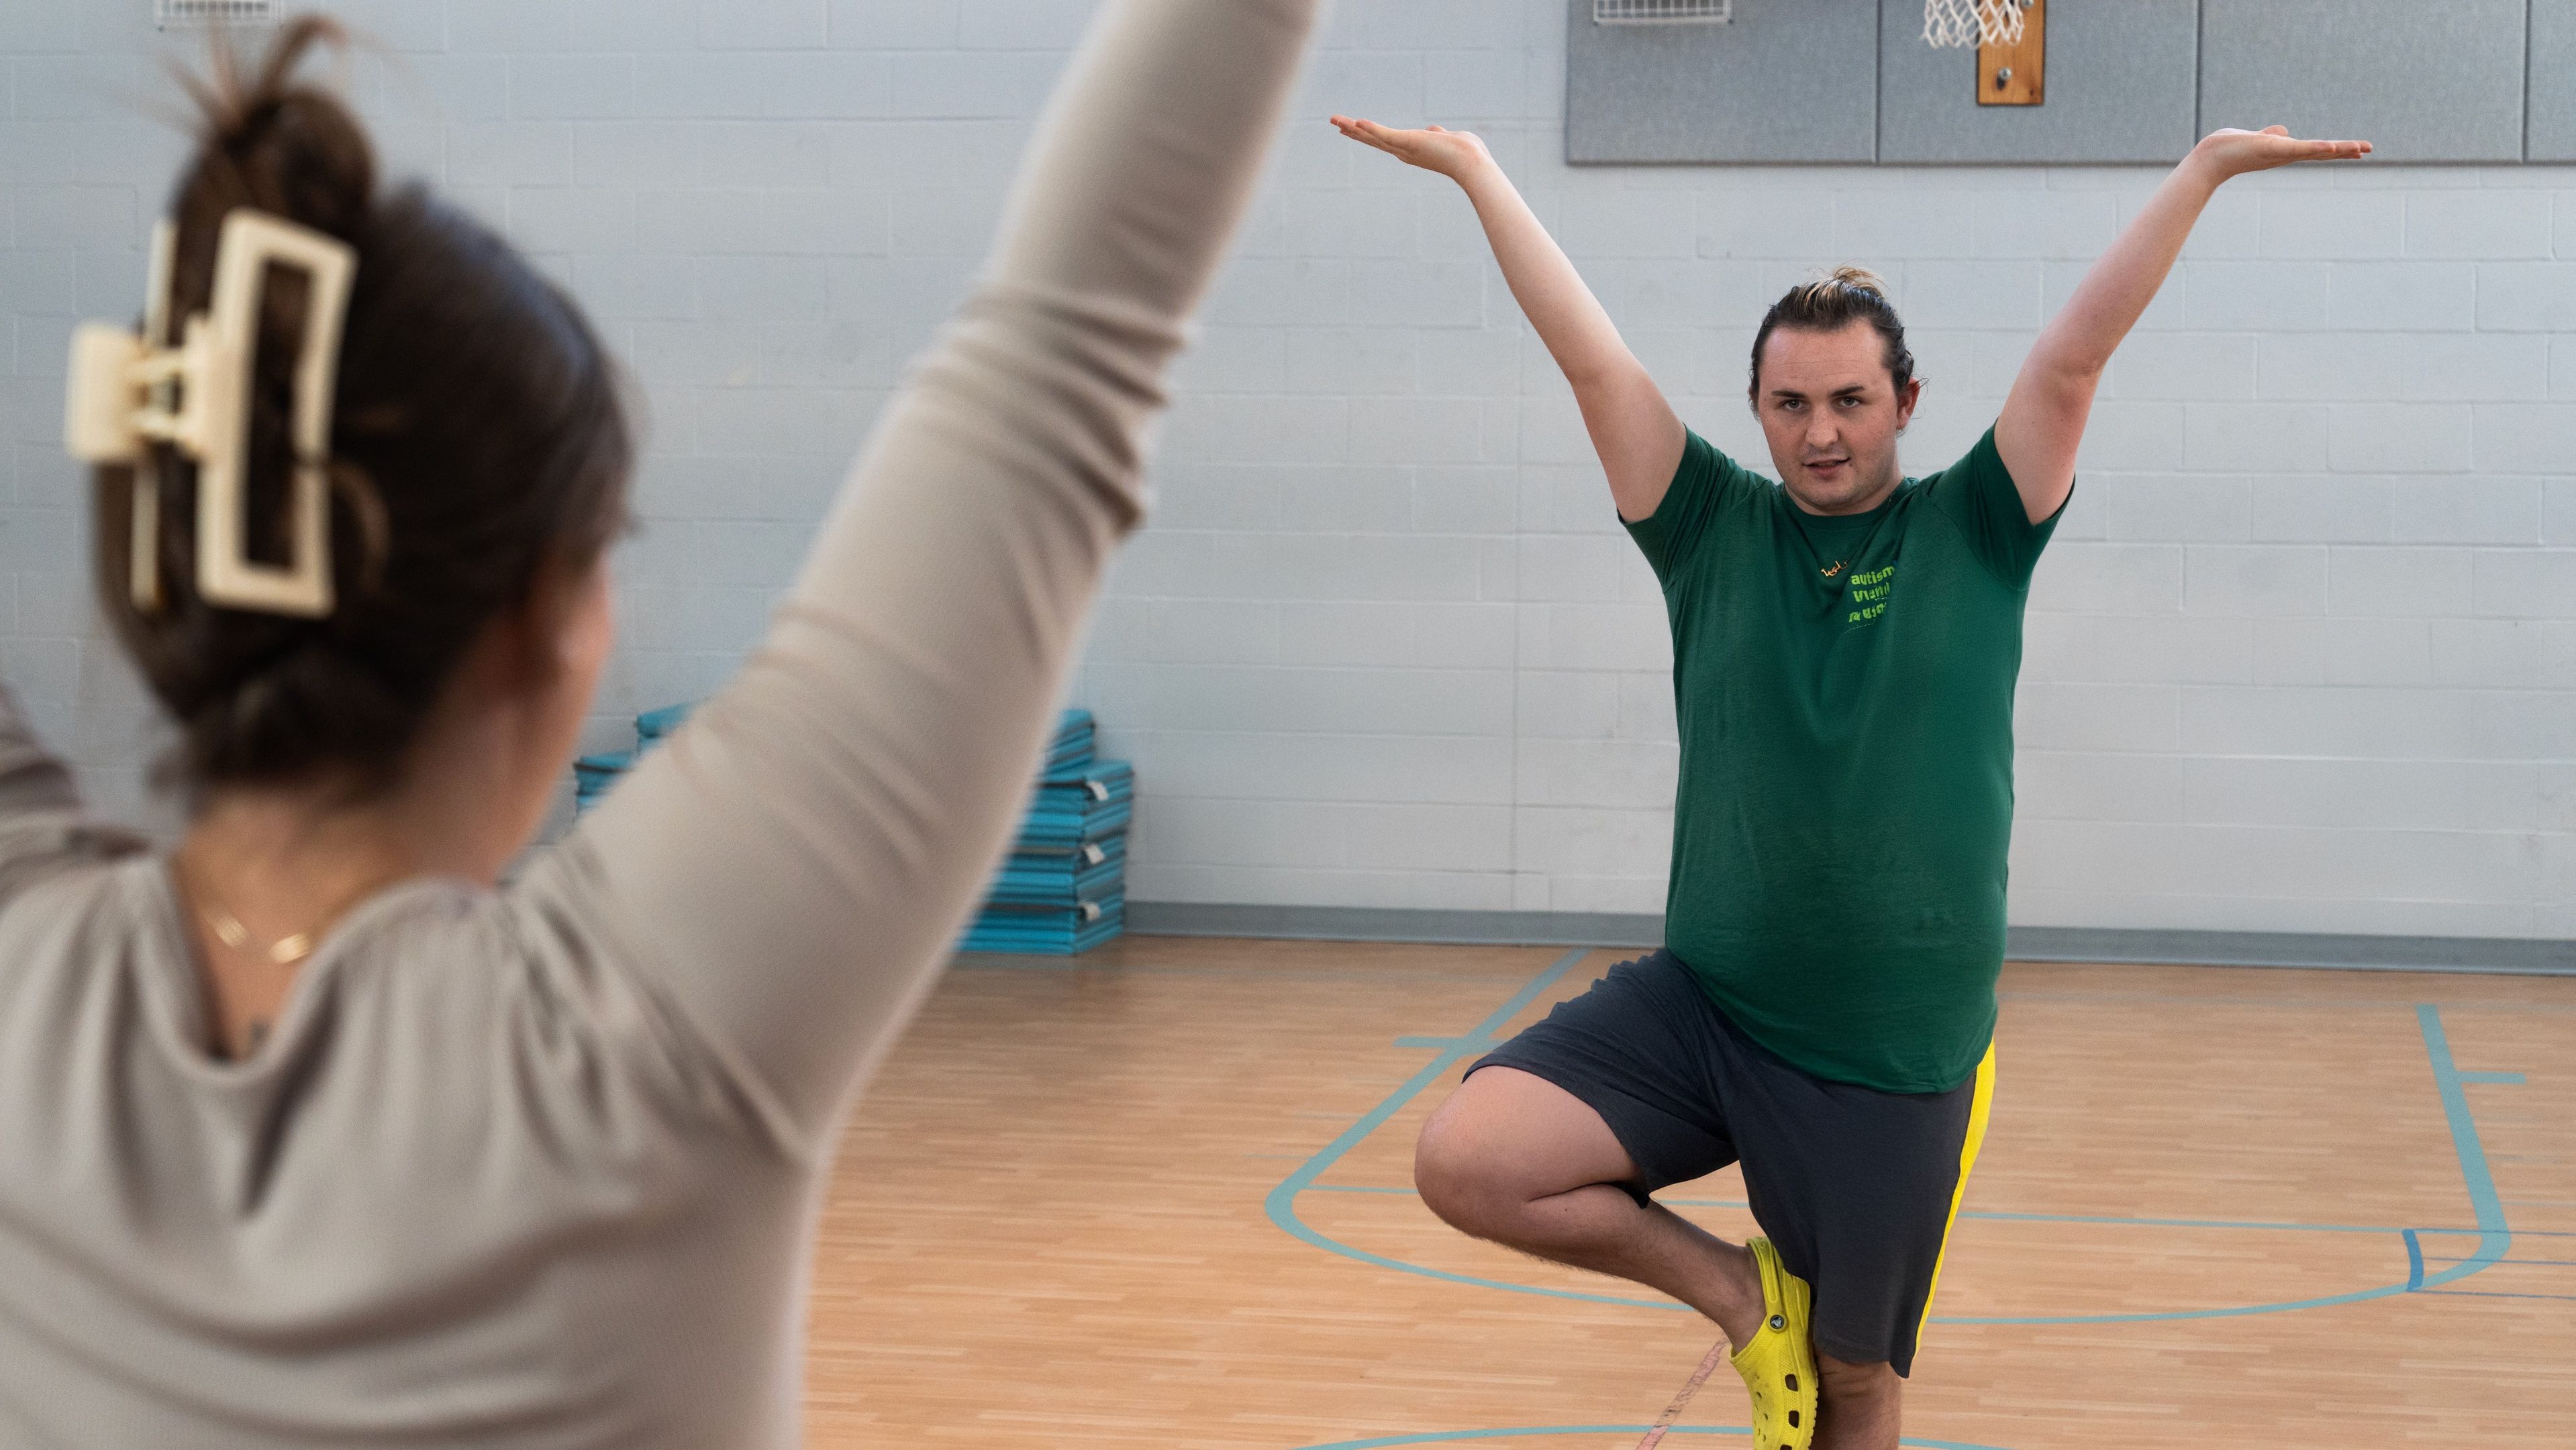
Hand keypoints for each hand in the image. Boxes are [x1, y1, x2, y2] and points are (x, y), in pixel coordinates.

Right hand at [1329, 115, 1492, 180]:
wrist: (1471, 163)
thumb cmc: (1465, 153)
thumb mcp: (1448, 138)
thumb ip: (1438, 134)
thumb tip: (1435, 130)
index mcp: (1411, 150)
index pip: (1384, 140)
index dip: (1367, 133)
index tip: (1353, 127)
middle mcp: (1404, 152)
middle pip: (1373, 139)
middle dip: (1353, 130)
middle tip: (1334, 122)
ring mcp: (1404, 148)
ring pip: (1373, 137)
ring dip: (1353, 127)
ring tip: (1335, 120)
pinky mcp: (1408, 142)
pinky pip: (1385, 135)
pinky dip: (1371, 128)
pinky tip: (1357, 121)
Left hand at [2192, 125, 2370, 180]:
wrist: (2210, 157)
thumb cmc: (2230, 149)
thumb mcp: (2256, 139)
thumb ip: (2271, 135)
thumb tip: (2282, 131)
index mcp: (2285, 151)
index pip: (2317, 149)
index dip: (2337, 149)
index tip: (2359, 150)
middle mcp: (2285, 154)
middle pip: (2321, 151)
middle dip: (2345, 150)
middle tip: (2370, 149)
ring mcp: (2279, 153)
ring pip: (2314, 150)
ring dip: (2337, 149)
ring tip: (2359, 148)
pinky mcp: (2271, 148)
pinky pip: (2296, 148)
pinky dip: (2313, 148)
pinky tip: (2329, 147)